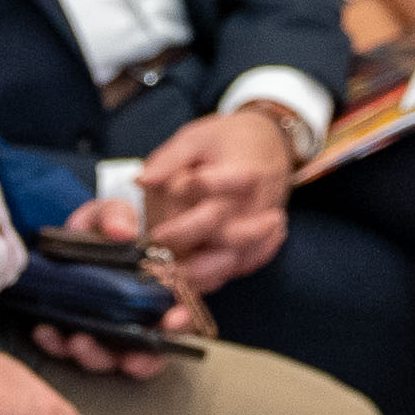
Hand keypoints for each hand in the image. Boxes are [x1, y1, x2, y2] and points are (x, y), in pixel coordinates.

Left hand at [133, 112, 293, 294]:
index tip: (155, 218)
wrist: (272, 146)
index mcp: (245, 172)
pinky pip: (239, 269)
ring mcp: (262, 230)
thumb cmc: (230, 140)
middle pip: (223, 234)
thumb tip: (142, 180)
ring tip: (165, 269)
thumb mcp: (198, 137)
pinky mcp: (262, 246)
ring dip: (199, 271)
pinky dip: (215, 277)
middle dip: (185, 240)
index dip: (186, 206)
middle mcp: (257, 205)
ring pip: (232, 260)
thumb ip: (169, 159)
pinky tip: (189, 276)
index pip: (216, 193)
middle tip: (152, 243)